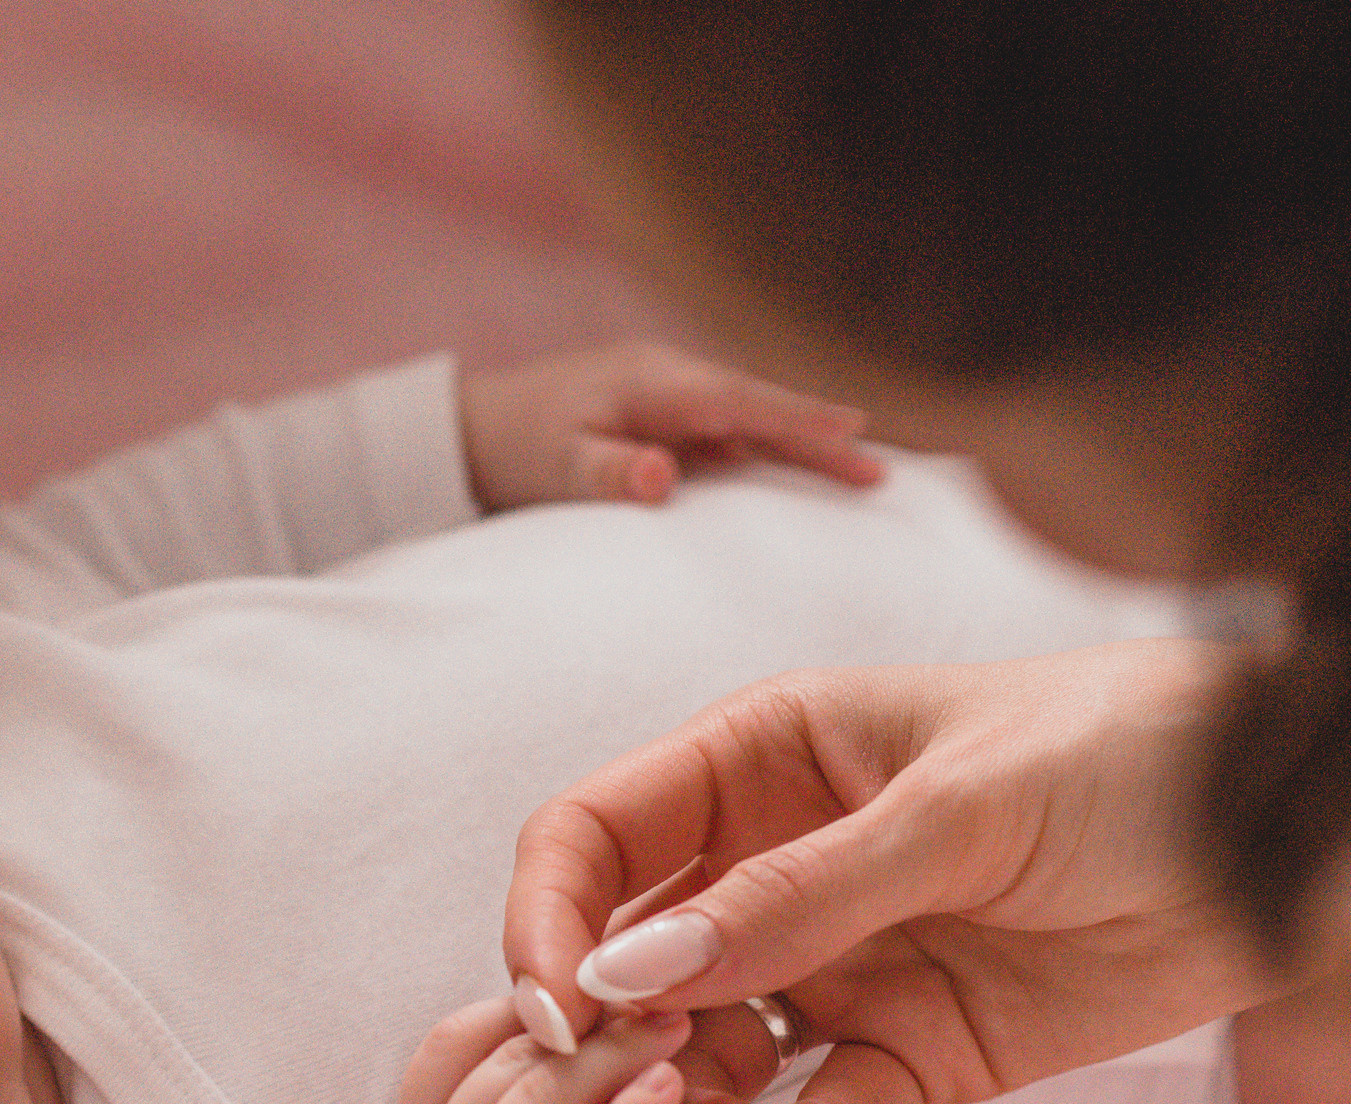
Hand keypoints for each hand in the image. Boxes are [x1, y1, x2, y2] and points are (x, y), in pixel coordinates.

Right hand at [386, 998, 762, 1103]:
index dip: (516, 1005)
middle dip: (585, 1020)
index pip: (450, 1044)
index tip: (582, 987)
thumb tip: (573, 1029)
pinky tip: (672, 1089)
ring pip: (543, 1094)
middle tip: (654, 991)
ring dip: (614, 1051)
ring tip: (674, 1027)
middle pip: (508, 1061)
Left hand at [458, 341, 884, 513]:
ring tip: (863, 473)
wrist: (470, 430)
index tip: (853, 430)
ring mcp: (669, 398)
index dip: (796, 417)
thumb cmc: (515, 448)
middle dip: (818, 434)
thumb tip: (665, 476)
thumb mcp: (556, 465)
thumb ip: (609, 472)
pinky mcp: (664, 419)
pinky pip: (728, 433)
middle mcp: (670, 380)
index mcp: (651, 383)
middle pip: (758, 407)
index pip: (738, 401)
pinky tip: (802, 473)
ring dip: (801, 443)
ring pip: (748, 420)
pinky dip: (767, 448)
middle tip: (880, 470)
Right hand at [503, 638, 1298, 1103]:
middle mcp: (776, 865)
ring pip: (712, 1055)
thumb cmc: (1123, 754)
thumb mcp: (953, 808)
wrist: (1292, 831)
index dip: (550, 920)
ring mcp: (840, 963)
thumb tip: (630, 974)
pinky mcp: (912, 1052)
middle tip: (645, 1098)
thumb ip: (793, 895)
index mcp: (760, 761)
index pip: (594, 838)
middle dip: (616, 1040)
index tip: (554, 1010)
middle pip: (632, 964)